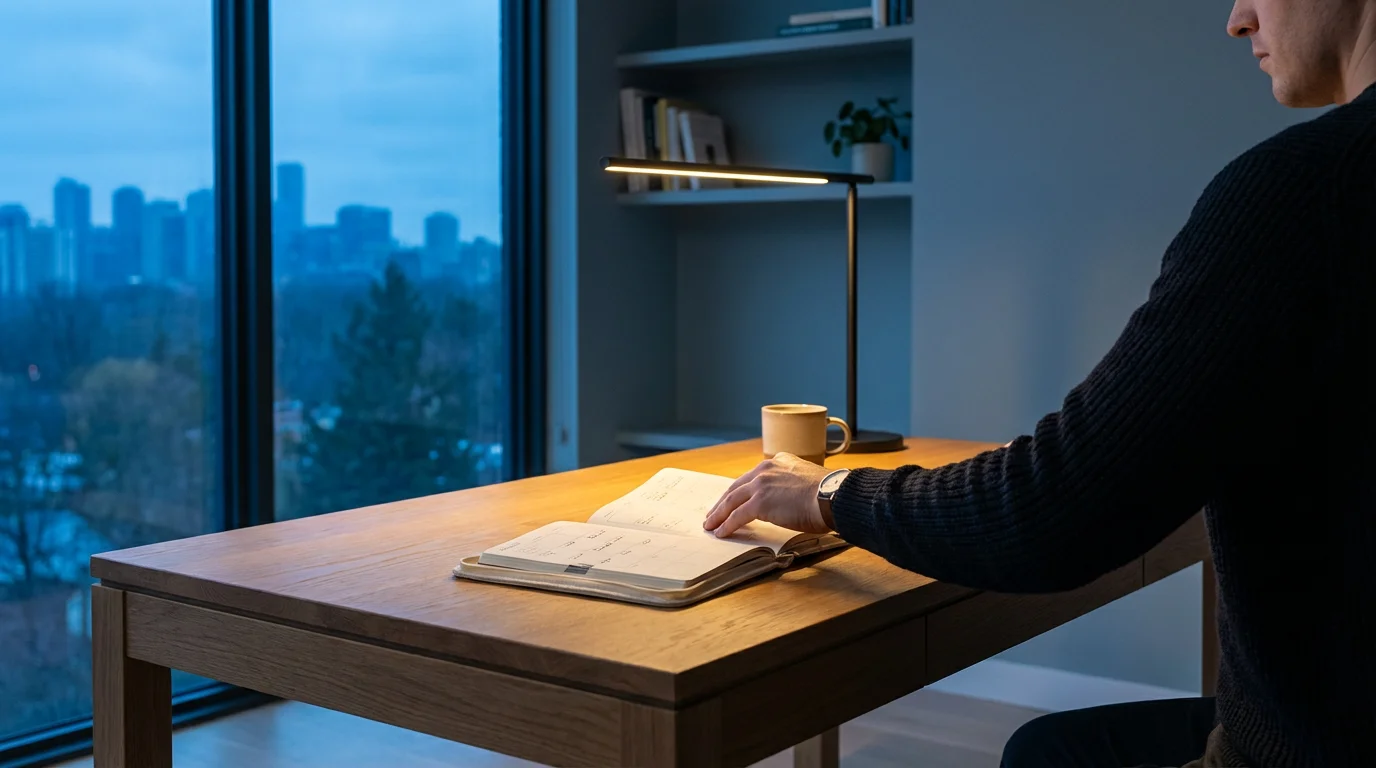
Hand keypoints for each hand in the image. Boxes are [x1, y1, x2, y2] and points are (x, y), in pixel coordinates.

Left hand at [703, 453, 832, 537]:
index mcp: (779, 461)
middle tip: (714, 513)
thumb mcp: (807, 482)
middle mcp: (766, 469)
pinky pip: (736, 516)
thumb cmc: (829, 494)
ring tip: (711, 525)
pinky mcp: (759, 502)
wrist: (833, 496)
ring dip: (719, 514)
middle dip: (723, 502)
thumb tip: (789, 502)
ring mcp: (761, 484)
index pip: (752, 477)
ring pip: (732, 501)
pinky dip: (726, 525)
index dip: (740, 490)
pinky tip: (721, 532)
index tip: (733, 499)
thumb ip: (792, 487)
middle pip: (737, 487)